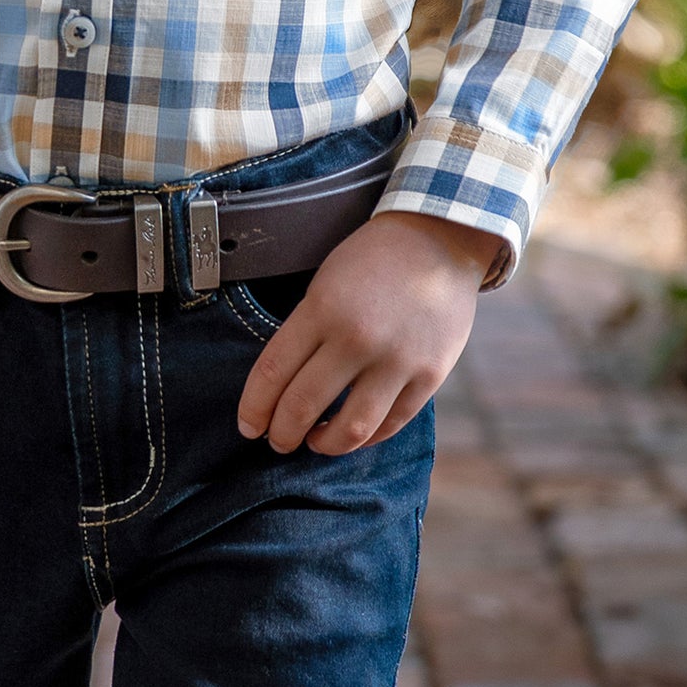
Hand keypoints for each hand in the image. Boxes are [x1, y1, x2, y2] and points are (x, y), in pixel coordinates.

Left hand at [236, 211, 499, 456]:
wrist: (439, 241)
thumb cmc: (373, 259)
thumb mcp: (326, 282)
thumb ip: (305, 331)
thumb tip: (281, 387)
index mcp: (323, 308)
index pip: (273, 371)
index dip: (254, 407)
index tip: (247, 425)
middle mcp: (358, 338)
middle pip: (303, 406)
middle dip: (281, 433)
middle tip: (276, 440)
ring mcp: (397, 360)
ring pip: (350, 430)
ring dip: (324, 445)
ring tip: (314, 442)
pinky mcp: (429, 376)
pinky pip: (390, 425)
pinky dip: (366, 439)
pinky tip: (353, 434)